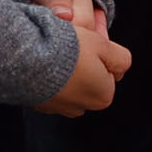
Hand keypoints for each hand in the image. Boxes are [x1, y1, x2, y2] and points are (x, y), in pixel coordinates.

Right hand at [35, 0, 129, 115]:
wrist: (28, 61)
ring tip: (56, 53)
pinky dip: (49, 77)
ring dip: (66, 71)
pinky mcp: (39, 104)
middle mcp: (83, 107)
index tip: (88, 43)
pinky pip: (50, 88)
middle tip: (72, 46)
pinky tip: (43, 63)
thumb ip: (120, 57)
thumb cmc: (69, 51)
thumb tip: (124, 64)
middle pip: (89, 79)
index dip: (100, 53)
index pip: (108, 71)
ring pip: (70, 84)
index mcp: (103, 96)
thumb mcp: (103, 45)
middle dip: (84, 64)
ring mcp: (59, 108)